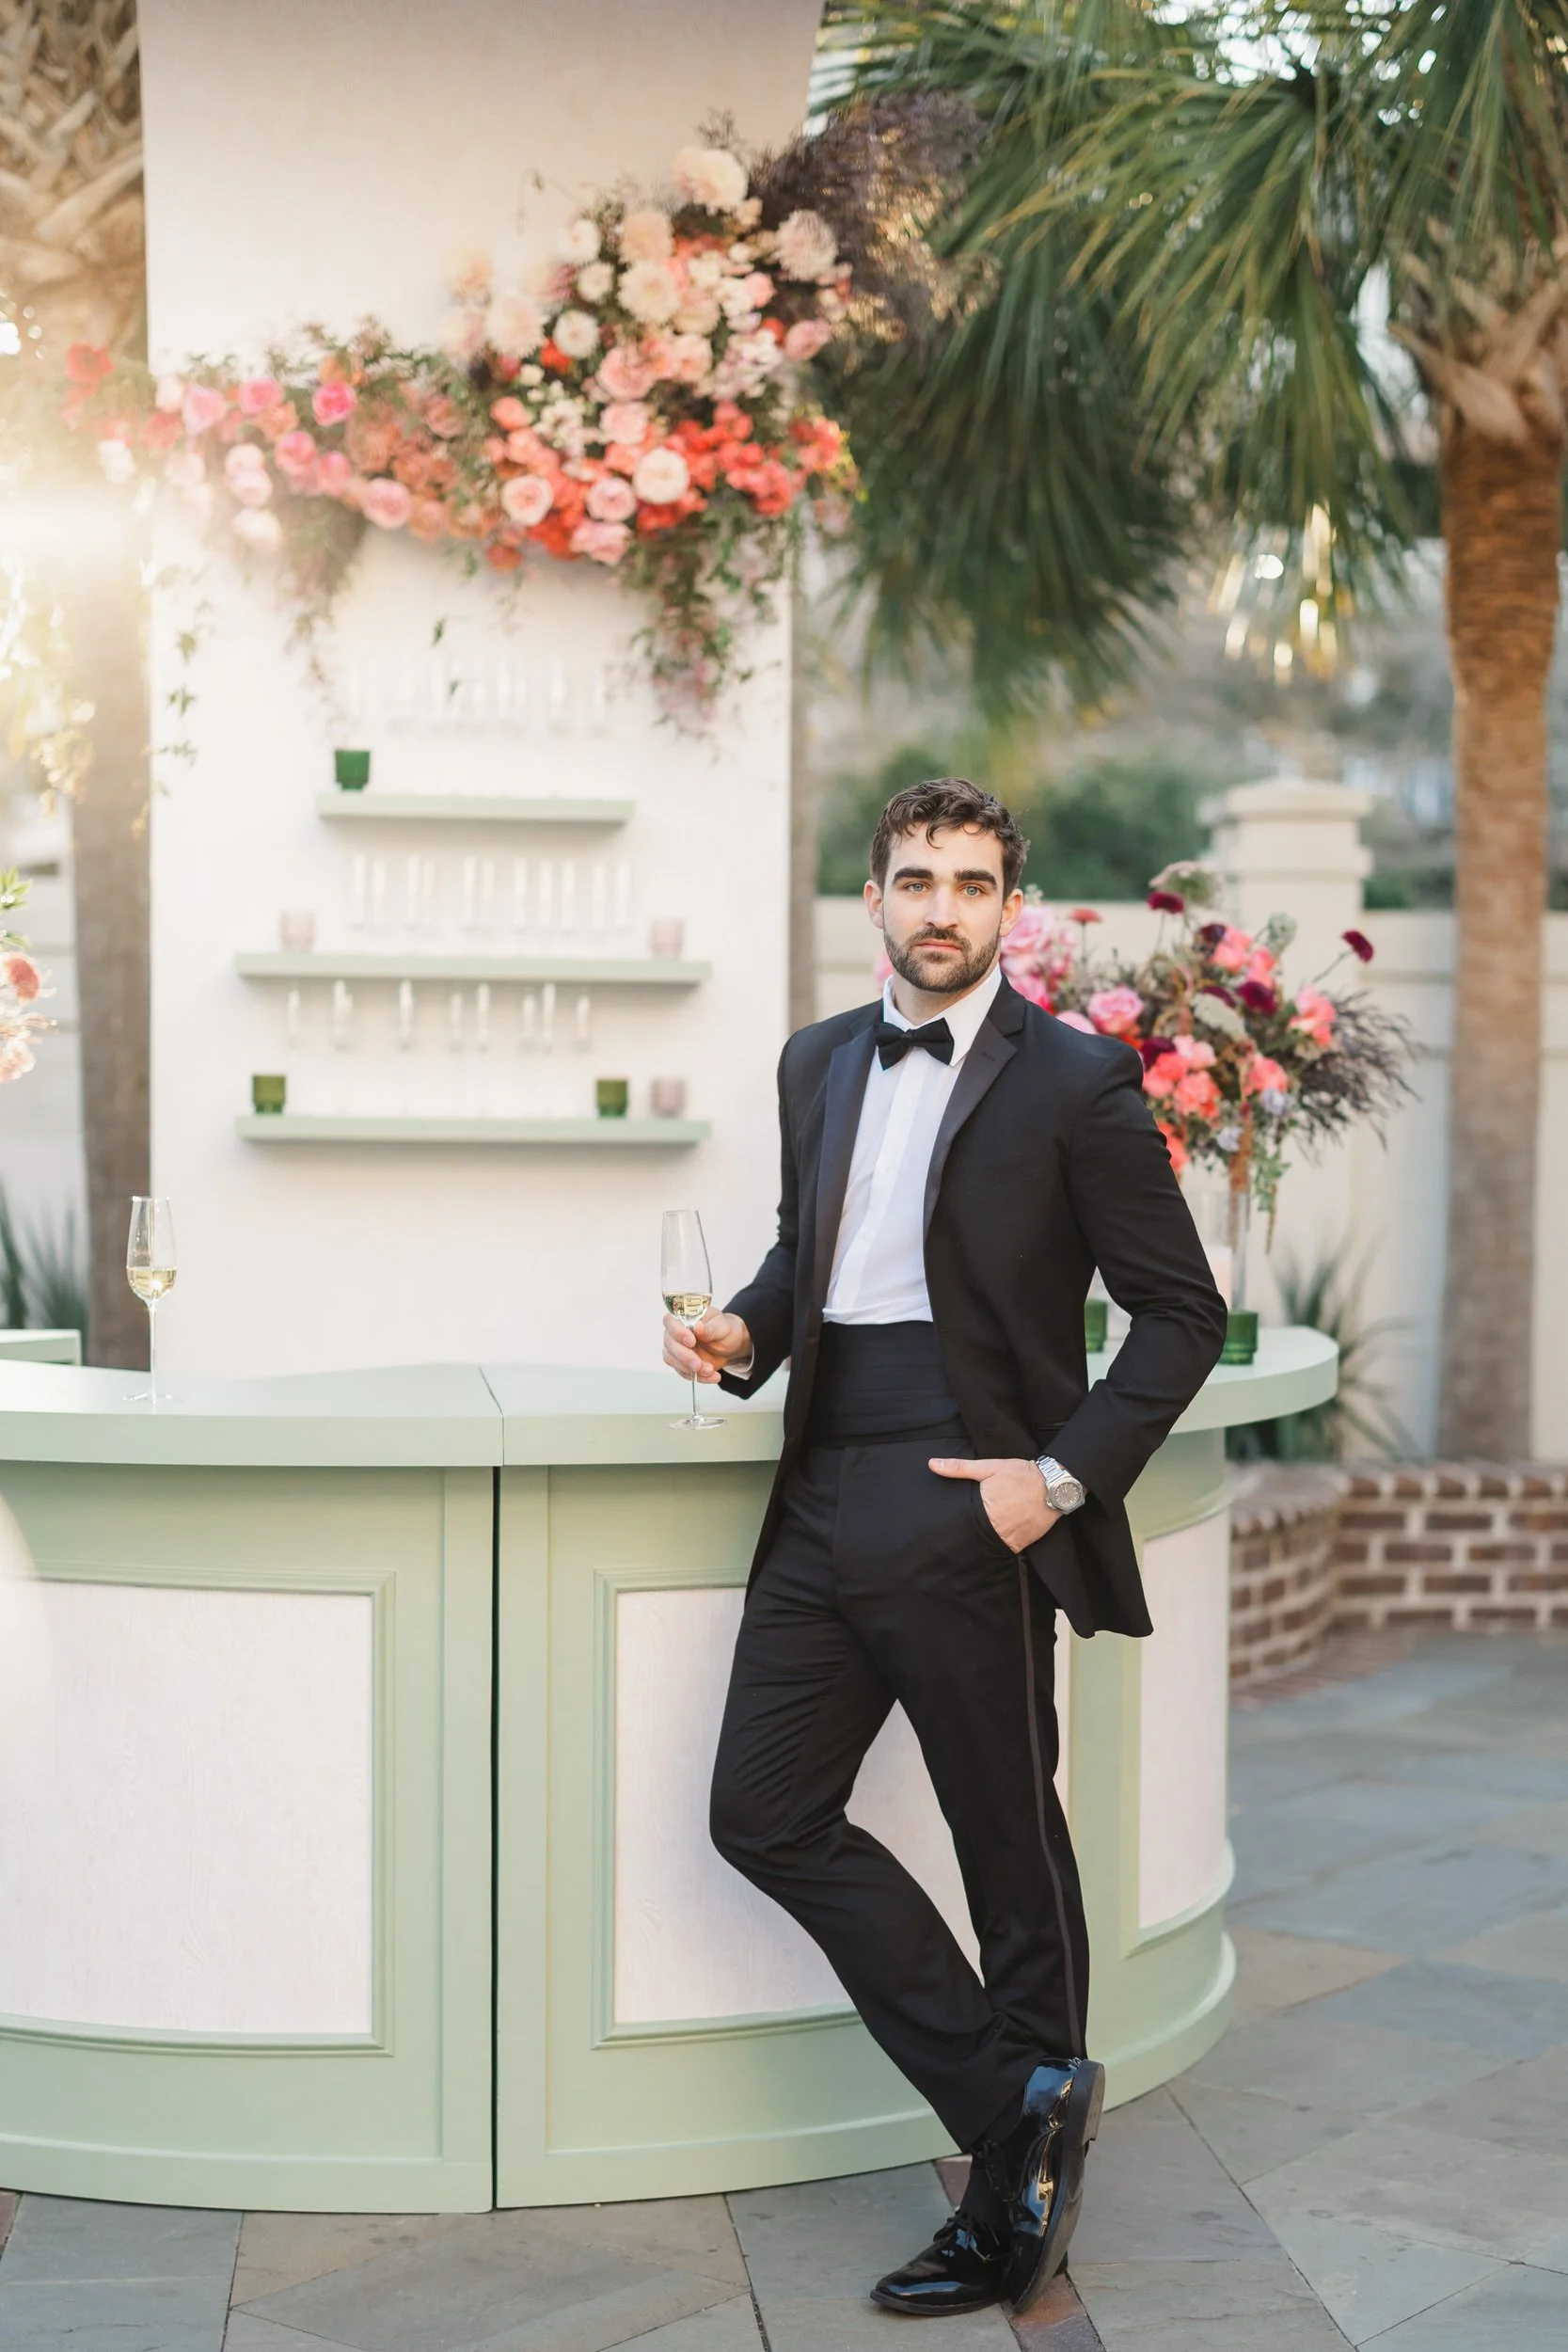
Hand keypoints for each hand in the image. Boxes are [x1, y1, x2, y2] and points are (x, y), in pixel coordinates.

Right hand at [663, 1309, 751, 1384]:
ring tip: (710, 1371)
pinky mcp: (681, 1363)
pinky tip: (712, 1376)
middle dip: (684, 1356)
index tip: (691, 1341)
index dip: (678, 1332)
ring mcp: (676, 1349)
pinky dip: (698, 1377)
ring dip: (689, 1369)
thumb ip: (710, 1328)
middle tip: (699, 1364)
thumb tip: (698, 1327)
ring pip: (672, 1360)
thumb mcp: (722, 1326)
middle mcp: (676, 1333)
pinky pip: (683, 1372)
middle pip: (669, 1344)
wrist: (730, 1344)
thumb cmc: (724, 1329)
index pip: (670, 1321)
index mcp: (684, 1317)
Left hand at [929, 1455, 1060, 1552]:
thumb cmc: (1021, 1475)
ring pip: (990, 1545)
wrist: (1055, 1486)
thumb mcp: (989, 1467)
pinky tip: (1000, 1537)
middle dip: (970, 1534)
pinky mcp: (1023, 1544)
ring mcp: (1010, 1538)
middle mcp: (995, 1528)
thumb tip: (932, 1465)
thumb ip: (959, 1467)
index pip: (962, 1522)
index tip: (948, 1527)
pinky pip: (1007, 1548)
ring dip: (985, 1541)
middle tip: (965, 1532)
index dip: (955, 1524)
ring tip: (980, 1537)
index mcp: (983, 1509)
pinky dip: (1002, 1543)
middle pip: (974, 1537)